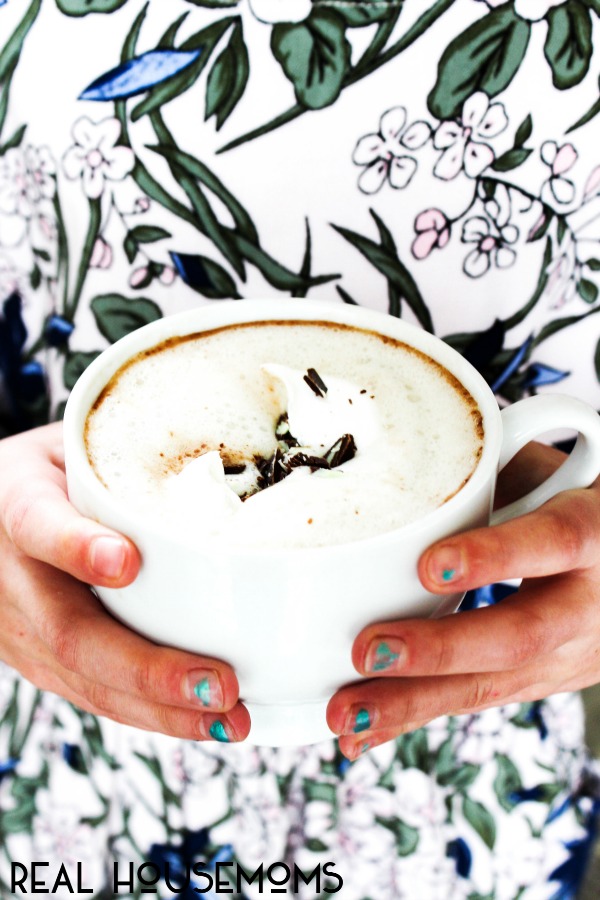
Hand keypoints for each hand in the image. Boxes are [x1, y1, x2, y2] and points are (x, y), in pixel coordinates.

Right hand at [0, 423, 249, 741]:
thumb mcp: (76, 446)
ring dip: (160, 708)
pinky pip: (91, 694)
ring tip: (228, 717)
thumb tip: (230, 469)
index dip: (77, 546)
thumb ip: (124, 462)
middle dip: (146, 667)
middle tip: (220, 683)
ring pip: (82, 678)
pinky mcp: (37, 660)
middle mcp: (8, 574)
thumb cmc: (58, 469)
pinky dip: (151, 714)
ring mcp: (17, 628)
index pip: (37, 523)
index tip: (127, 563)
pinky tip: (203, 721)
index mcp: (14, 501)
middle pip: (66, 631)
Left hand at [327, 442, 599, 758]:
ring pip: (495, 686)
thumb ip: (493, 475)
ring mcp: (570, 654)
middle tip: (367, 652)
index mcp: (594, 533)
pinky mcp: (542, 681)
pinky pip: (477, 701)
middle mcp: (591, 603)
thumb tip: (403, 475)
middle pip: (522, 636)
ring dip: (413, 704)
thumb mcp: (546, 473)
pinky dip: (415, 718)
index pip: (555, 542)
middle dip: (440, 651)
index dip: (496, 556)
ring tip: (346, 713)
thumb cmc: (571, 499)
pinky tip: (365, 732)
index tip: (429, 567)